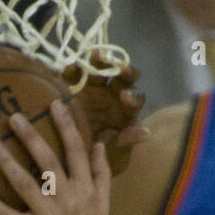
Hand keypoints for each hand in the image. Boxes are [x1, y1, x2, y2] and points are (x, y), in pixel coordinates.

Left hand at [0, 98, 109, 214]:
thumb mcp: (103, 207)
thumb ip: (102, 175)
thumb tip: (100, 145)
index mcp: (87, 191)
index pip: (77, 152)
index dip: (66, 126)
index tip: (54, 104)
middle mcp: (70, 201)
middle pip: (49, 161)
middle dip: (31, 136)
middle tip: (13, 116)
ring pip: (26, 184)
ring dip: (7, 161)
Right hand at [63, 52, 147, 176]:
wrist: (72, 157)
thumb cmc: (99, 156)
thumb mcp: (113, 152)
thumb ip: (126, 141)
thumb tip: (146, 134)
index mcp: (126, 111)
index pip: (136, 99)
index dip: (132, 97)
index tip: (124, 97)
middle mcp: (113, 96)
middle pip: (123, 77)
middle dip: (121, 70)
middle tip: (118, 68)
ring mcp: (96, 90)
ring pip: (102, 70)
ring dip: (100, 62)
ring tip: (94, 56)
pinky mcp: (77, 89)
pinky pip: (76, 76)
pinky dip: (73, 71)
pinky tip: (68, 69)